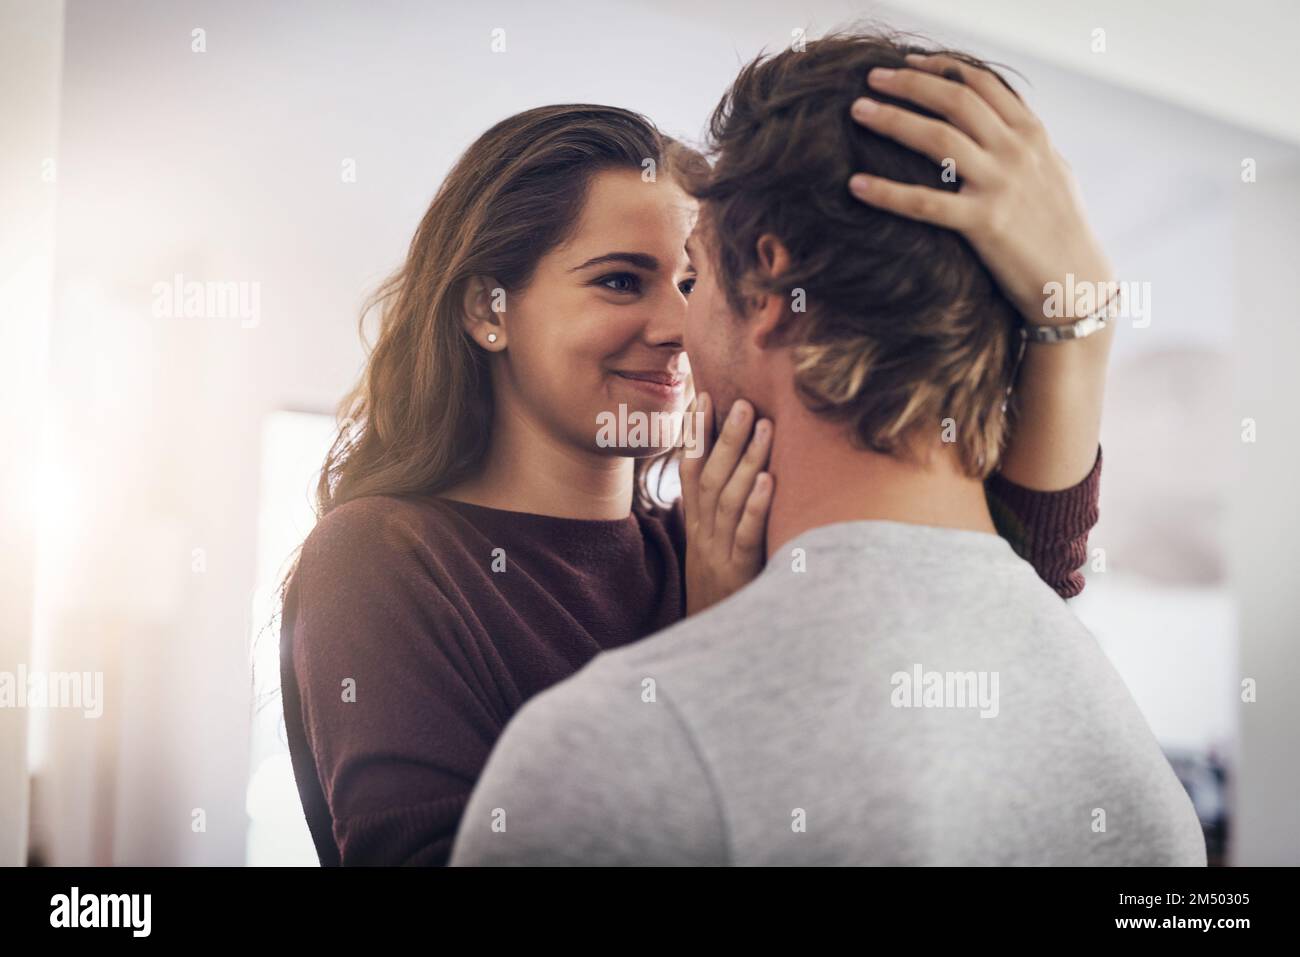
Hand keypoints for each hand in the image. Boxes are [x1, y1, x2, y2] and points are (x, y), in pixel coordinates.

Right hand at [679, 394, 773, 615]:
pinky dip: (758, 506)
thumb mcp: (711, 548)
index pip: (692, 468)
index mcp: (696, 523)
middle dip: (726, 437)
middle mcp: (703, 533)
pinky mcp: (740, 572)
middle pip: (712, 477)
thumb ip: (719, 511)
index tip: (705, 395)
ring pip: (730, 499)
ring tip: (763, 427)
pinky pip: (747, 534)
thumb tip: (734, 470)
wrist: (714, 645)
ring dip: (746, 460)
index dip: (697, 432)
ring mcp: (720, 551)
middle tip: (743, 401)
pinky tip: (771, 481)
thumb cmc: (721, 589)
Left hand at [847, 53, 1113, 324]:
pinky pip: (925, 203)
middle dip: (909, 84)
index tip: (908, 64)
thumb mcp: (1052, 172)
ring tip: (857, 111)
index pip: (982, 82)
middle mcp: (1017, 151)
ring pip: (937, 139)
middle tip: (871, 79)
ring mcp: (1001, 185)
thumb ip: (1025, 144)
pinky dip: (888, 192)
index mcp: (1032, 134)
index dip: (941, 68)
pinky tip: (856, 185)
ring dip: (892, 120)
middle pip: (955, 100)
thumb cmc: (1061, 230)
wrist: (1077, 281)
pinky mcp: (985, 223)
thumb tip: (1003, 122)